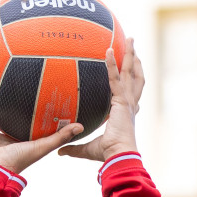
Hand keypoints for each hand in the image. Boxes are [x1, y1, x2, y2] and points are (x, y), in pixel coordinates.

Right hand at [0, 98, 82, 174]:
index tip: (39, 99)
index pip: (28, 122)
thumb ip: (60, 136)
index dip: (33, 112)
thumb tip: (81, 125)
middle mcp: (7, 134)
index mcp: (22, 137)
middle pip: (8, 117)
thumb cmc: (21, 160)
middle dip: (9, 107)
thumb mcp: (43, 146)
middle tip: (11, 90)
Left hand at [60, 38, 144, 162]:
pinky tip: (108, 50)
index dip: (131, 83)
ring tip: (131, 40)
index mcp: (125, 114)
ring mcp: (127, 102)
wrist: (118, 156)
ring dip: (131, 55)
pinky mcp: (121, 101)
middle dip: (135, 61)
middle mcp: (130, 105)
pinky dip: (112, 63)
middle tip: (133, 47)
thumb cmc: (107, 154)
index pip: (129, 94)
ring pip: (131, 73)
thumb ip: (74, 146)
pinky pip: (115, 78)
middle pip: (135, 78)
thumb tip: (60, 151)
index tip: (130, 73)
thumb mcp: (88, 148)